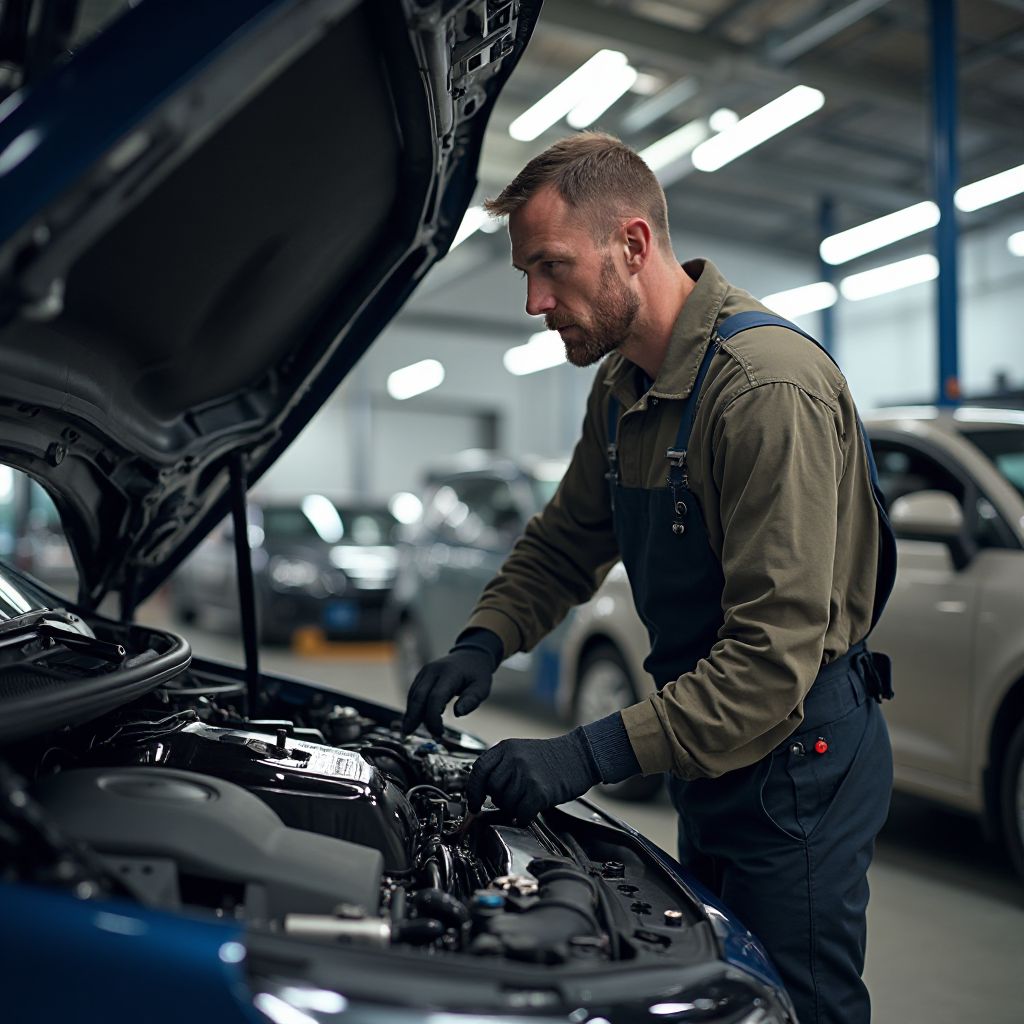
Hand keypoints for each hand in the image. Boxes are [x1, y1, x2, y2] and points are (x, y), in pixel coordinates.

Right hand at [402, 648, 494, 736]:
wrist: (471, 655)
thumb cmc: (477, 674)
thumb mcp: (482, 687)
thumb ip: (472, 699)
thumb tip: (458, 713)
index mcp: (449, 673)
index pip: (435, 697)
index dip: (433, 717)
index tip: (439, 732)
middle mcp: (433, 670)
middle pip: (418, 696)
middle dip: (414, 717)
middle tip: (410, 734)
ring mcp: (425, 672)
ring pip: (413, 695)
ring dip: (411, 713)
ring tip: (411, 730)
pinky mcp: (421, 676)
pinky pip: (413, 693)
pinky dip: (413, 707)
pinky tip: (414, 719)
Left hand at [465, 729, 600, 822]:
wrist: (581, 755)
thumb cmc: (554, 756)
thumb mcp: (522, 751)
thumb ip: (502, 766)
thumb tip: (483, 790)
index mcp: (506, 748)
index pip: (479, 770)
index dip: (473, 790)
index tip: (474, 803)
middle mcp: (513, 759)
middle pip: (491, 789)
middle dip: (499, 799)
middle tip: (512, 799)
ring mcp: (525, 775)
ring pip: (505, 803)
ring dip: (513, 808)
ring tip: (526, 800)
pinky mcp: (538, 791)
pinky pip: (520, 813)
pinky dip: (523, 817)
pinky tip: (530, 811)